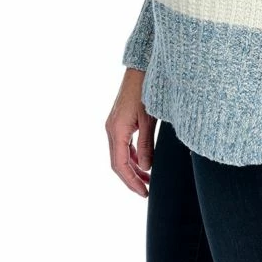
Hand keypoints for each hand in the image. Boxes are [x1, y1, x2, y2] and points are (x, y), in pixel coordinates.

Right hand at [106, 67, 156, 196]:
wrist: (141, 68)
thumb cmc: (146, 91)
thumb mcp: (149, 120)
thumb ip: (147, 145)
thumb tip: (146, 168)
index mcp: (117, 130)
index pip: (120, 165)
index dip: (131, 181)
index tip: (144, 193)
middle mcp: (111, 129)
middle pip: (118, 162)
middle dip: (132, 178)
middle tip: (147, 191)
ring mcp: (114, 125)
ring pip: (120, 154)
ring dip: (132, 168)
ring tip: (148, 179)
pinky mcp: (119, 121)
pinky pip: (123, 145)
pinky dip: (132, 156)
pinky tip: (143, 161)